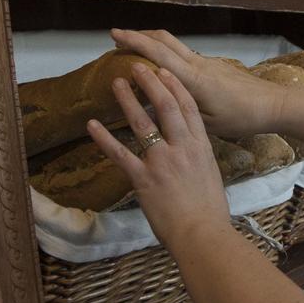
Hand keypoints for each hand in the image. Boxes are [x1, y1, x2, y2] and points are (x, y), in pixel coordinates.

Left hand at [88, 63, 232, 250]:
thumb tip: (191, 152)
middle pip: (166, 106)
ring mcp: (161, 162)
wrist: (202, 235)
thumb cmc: (210, 212)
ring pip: (142, 123)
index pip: (188, 109)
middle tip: (138, 67)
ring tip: (117, 83)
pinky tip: (92, 125)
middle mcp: (182, 149)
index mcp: (201, 148)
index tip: (164, 71)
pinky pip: (120, 154)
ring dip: (128, 101)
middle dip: (151, 83)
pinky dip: (104, 138)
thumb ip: (199, 160)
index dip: (175, 87)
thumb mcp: (210, 177)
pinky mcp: (143, 179)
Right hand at [109, 28, 294, 138]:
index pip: (158, 54)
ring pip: (175, 44)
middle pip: (164, 40)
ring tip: (134, 47)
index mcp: (193, 78)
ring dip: (153, 41)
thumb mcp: (207, 123)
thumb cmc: (241, 117)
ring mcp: (207, 62)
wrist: (272, 104)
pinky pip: (184, 54)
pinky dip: (166, 52)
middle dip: (139, 35)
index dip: (135, 42)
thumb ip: (179, 110)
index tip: (115, 35)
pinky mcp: (214, 65)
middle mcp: (198, 64)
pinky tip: (161, 65)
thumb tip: (152, 106)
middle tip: (117, 36)